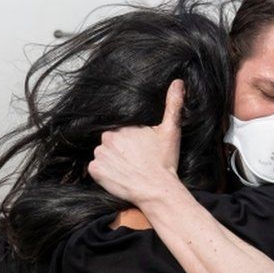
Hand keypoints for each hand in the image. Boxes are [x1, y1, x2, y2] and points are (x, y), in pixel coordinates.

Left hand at [87, 79, 183, 204]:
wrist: (157, 190)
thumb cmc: (164, 162)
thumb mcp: (171, 131)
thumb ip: (172, 105)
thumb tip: (177, 82)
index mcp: (124, 125)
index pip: (121, 130)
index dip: (130, 141)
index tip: (140, 150)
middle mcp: (107, 137)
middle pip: (110, 141)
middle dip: (120, 149)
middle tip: (135, 161)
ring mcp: (100, 154)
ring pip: (102, 154)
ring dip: (111, 160)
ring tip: (128, 169)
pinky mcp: (95, 170)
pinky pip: (95, 169)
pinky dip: (104, 173)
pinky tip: (118, 176)